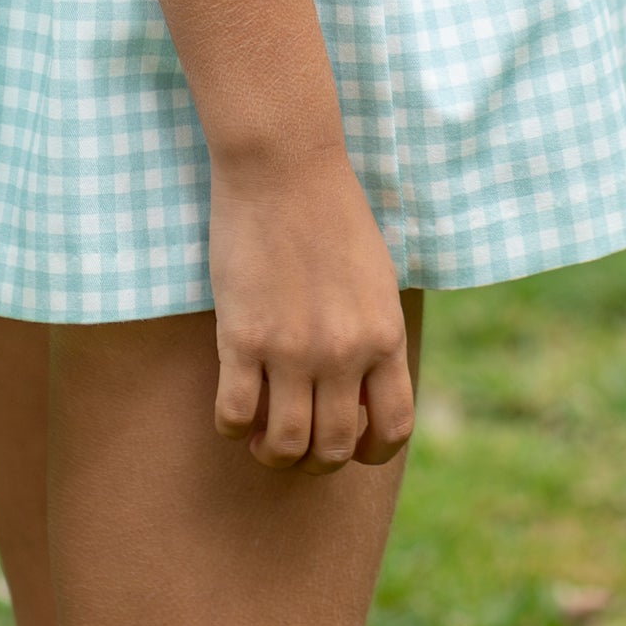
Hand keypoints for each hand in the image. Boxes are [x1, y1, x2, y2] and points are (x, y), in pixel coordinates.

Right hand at [208, 146, 413, 473]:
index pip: (394, 428)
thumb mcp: (377, 277)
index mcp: (384, 336)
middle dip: (314, 461)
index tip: (348, 441)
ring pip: (285, 445)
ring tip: (261, 436)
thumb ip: (376, 332)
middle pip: (335, 448)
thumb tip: (367, 388)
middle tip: (294, 443)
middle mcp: (345, 352)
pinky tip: (231, 411)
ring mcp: (293, 348)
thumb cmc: (331, 210)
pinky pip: (234, 414)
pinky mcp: (243, 337)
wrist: (284, 165)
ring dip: (272, 454)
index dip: (371, 451)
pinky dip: (231, 426)